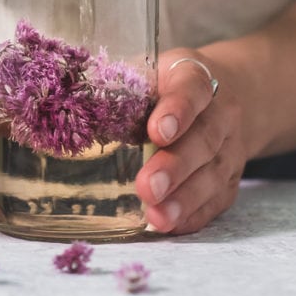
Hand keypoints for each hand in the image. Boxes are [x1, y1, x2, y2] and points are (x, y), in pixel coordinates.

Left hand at [135, 49, 245, 234]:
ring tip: (158, 217)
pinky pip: (216, 199)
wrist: (227, 94)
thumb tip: (66, 100)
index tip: (157, 131)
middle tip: (148, 187)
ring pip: (213, 174)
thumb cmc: (167, 85)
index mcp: (194, 77)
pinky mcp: (230, 179)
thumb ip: (117, 83)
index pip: (191, 88)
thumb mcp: (147, 70)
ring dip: (185, 199)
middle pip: (204, 139)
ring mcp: (230, 148)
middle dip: (175, 166)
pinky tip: (171, 225)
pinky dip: (194, 215)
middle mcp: (220, 113)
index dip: (177, 110)